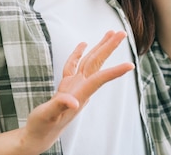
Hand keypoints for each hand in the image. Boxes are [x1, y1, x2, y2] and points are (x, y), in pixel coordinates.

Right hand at [19, 31, 133, 152]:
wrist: (39, 135)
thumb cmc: (42, 127)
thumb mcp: (47, 116)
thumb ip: (59, 106)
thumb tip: (74, 102)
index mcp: (78, 95)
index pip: (99, 79)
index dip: (114, 71)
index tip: (131, 65)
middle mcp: (80, 88)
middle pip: (96, 64)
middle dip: (109, 48)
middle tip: (122, 33)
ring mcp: (74, 86)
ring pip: (89, 62)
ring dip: (100, 47)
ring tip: (110, 33)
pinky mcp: (66, 85)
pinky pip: (73, 65)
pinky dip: (78, 54)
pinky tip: (84, 45)